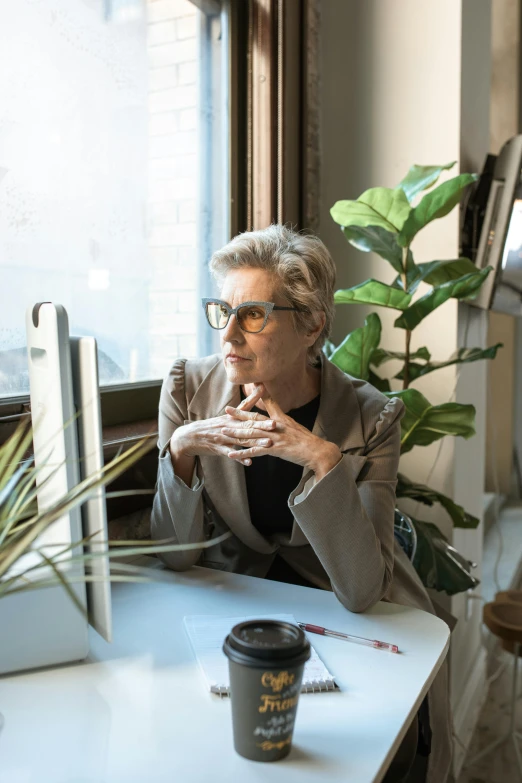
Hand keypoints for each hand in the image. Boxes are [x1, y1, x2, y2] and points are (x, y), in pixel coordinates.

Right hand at [171, 384, 274, 466]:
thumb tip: (261, 387)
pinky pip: (230, 454)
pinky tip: (249, 462)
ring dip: (254, 442)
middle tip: (275, 426)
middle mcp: (228, 426)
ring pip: (241, 439)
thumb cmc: (214, 425)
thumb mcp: (228, 414)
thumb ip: (246, 404)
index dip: (261, 416)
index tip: (275, 416)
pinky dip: (239, 458)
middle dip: (261, 426)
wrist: (191, 436)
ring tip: (267, 444)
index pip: (248, 415)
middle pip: (247, 426)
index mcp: (232, 418)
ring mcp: (223, 438)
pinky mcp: (218, 449)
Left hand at [221, 393, 341, 477]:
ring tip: (222, 432)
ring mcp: (274, 438)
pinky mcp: (275, 450)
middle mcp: (274, 427)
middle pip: (253, 420)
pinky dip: (242, 453)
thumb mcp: (292, 425)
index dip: (249, 405)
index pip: (261, 410)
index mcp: (278, 420)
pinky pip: (255, 452)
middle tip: (225, 411)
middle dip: (238, 416)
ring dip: (236, 433)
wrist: (316, 451)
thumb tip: (274, 413)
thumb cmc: (305, 439)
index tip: (236, 402)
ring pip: (251, 434)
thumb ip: (281, 417)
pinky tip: (232, 454)